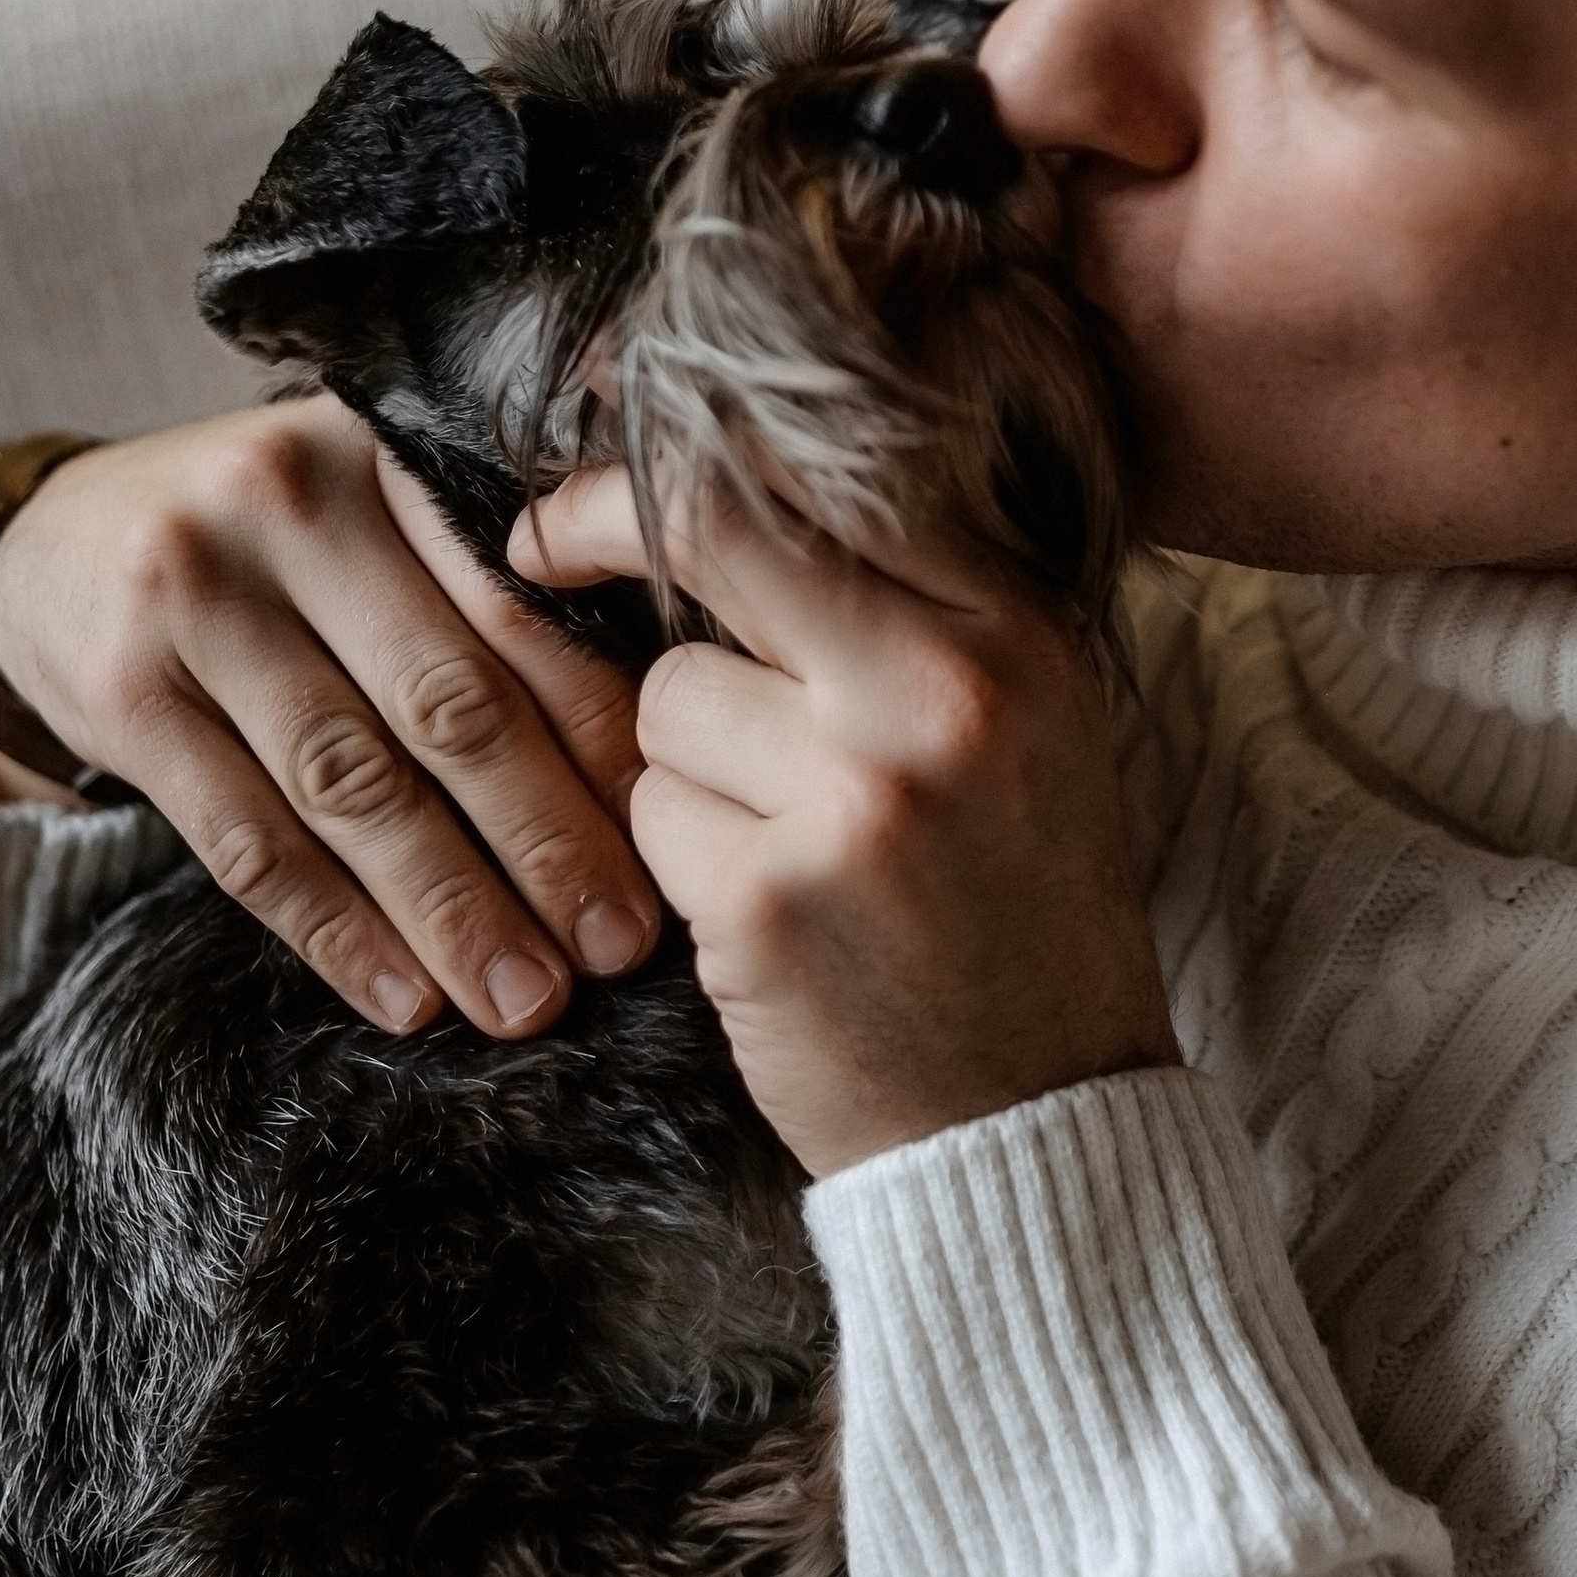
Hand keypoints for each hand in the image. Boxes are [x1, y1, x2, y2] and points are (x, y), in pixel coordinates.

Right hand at [0, 402, 660, 1033]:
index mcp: (387, 455)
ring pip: (353, 785)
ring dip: (451, 908)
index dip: (601, 739)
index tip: (672, 837)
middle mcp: (290, 507)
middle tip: (618, 945)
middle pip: (447, 704)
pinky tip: (406, 998)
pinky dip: (336, 930)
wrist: (51, 543)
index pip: (521, 612)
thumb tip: (655, 743)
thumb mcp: (377, 511)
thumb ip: (489, 581)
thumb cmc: (271, 543)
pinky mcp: (122, 695)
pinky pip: (249, 841)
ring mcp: (194, 599)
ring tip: (523, 1000)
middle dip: (546, 840)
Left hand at [514, 468, 1176, 1175]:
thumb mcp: (1020, 728)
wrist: (1041, 1120)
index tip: (599, 466)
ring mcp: (853, 795)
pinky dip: (683, 870)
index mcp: (1010, 631)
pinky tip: (770, 920)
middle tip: (534, 550)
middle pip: (712, 537)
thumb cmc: (1016, 913)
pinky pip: (650, 822)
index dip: (679, 456)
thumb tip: (720, 487)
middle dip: (594, 533)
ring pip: (661, 701)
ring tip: (782, 844)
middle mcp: (940, 690)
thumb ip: (899, 611)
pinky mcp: (768, 901)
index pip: (817, 478)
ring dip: (682, 769)